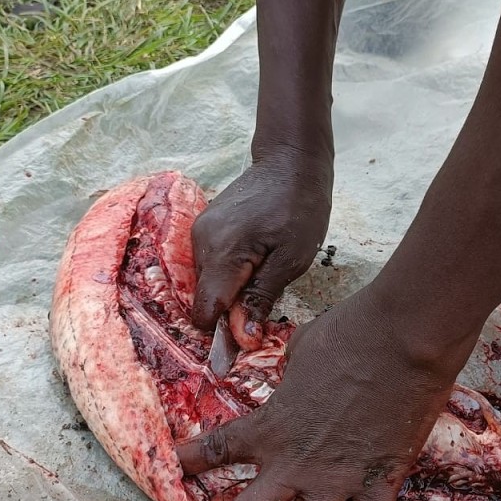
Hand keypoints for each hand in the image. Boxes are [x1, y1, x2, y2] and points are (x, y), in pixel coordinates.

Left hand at [174, 285, 476, 500]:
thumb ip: (292, 376)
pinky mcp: (379, 483)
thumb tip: (298, 377)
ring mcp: (337, 479)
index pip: (214, 451)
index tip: (180, 463)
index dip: (190, 461)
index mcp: (270, 425)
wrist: (403, 338)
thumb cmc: (350, 330)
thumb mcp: (301, 348)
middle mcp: (295, 463)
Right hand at [190, 149, 332, 346]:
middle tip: (267, 295)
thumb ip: (261, 299)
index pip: (205, 311)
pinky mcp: (204, 227)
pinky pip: (210, 264)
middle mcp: (201, 242)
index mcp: (223, 252)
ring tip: (264, 273)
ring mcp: (199, 232)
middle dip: (230, 309)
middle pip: (205, 298)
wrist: (290, 161)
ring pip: (208, 282)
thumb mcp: (292, 260)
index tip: (250, 333)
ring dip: (231, 290)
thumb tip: (243, 339)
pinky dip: (229, 273)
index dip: (224, 330)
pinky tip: (255, 261)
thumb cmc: (300, 208)